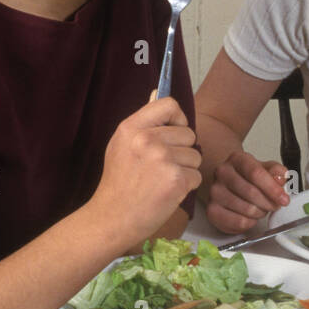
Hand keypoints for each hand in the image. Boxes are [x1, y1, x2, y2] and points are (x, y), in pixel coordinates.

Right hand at [89, 97, 201, 246]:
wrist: (111, 218)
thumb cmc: (119, 182)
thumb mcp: (122, 144)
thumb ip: (144, 121)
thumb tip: (158, 91)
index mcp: (132, 127)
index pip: (170, 105)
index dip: (178, 119)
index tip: (173, 132)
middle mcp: (147, 140)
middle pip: (189, 134)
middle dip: (182, 151)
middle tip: (161, 167)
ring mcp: (162, 160)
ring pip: (195, 156)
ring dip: (185, 170)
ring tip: (162, 180)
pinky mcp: (176, 180)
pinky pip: (196, 176)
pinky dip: (187, 186)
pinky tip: (167, 192)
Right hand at [204, 150, 289, 233]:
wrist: (228, 184)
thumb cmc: (248, 177)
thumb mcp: (265, 168)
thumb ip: (276, 171)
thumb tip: (280, 178)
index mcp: (237, 159)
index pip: (255, 173)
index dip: (272, 189)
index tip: (284, 199)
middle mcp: (222, 173)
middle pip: (251, 193)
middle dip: (269, 203)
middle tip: (275, 205)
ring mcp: (215, 192)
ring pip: (247, 209)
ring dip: (261, 213)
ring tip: (261, 208)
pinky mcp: (212, 210)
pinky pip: (239, 222)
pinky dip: (251, 222)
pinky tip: (251, 216)